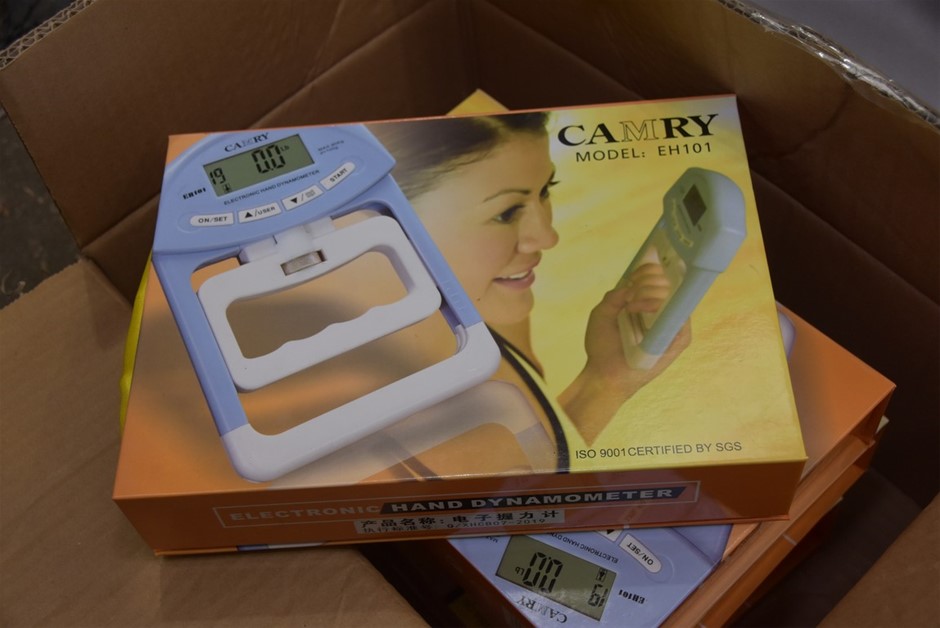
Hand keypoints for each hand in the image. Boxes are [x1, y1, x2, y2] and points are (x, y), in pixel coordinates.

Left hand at [561, 262, 689, 443]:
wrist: (604, 374)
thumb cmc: (603, 346)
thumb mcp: (601, 314)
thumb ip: (615, 296)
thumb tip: (631, 285)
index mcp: (647, 303)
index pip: (658, 276)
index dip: (648, 269)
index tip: (635, 275)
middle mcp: (662, 311)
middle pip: (667, 282)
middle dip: (647, 281)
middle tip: (631, 294)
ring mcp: (672, 325)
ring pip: (673, 295)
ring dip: (650, 293)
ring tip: (631, 305)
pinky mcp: (679, 340)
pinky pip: (681, 318)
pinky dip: (659, 309)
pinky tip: (639, 311)